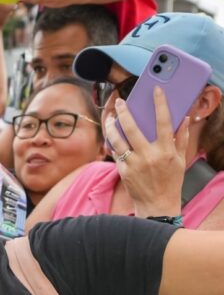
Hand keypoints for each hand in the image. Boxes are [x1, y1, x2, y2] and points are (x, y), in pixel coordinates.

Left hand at [106, 87, 191, 217]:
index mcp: (166, 151)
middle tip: (120, 101)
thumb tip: (184, 118)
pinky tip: (111, 134)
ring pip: (117, 139)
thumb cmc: (170, 181)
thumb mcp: (180, 159)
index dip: (160, 104)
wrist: (157, 204)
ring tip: (110, 117)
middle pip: (133, 128)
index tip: (156, 90)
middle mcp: (148, 156)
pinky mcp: (122, 170)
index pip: (164, 122)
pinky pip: (115, 152)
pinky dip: (112, 142)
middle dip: (124, 112)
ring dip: (111, 126)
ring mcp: (133, 163)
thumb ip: (181, 138)